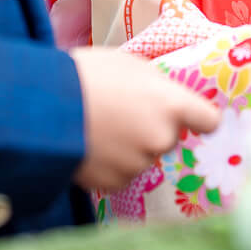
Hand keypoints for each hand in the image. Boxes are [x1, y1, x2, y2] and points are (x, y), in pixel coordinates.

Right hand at [69, 48, 219, 192]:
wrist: (42, 107)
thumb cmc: (87, 74)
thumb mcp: (130, 65)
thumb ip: (157, 86)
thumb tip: (164, 98)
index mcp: (171, 104)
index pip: (209, 121)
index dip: (200, 119)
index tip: (192, 118)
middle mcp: (161, 138)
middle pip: (169, 137)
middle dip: (151, 128)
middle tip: (121, 113)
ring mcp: (138, 164)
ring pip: (143, 157)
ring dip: (129, 148)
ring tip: (99, 128)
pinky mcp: (114, 184)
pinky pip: (121, 174)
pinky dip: (109, 165)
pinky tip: (90, 146)